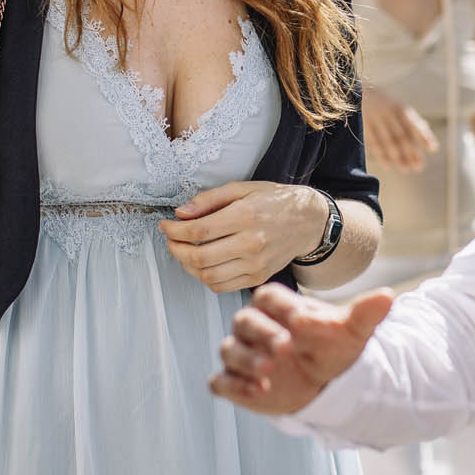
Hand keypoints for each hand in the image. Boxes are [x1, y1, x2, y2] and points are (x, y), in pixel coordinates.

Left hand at [160, 182, 325, 294]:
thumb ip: (209, 199)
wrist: (309, 222)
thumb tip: (181, 213)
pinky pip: (221, 286)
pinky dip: (204, 277)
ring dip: (187, 266)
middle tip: (170, 239)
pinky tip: (201, 264)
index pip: (198, 231)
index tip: (165, 225)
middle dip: (176, 249)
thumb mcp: (242, 188)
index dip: (174, 231)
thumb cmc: (275, 201)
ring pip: (208, 276)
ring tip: (183, 252)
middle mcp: (251, 244)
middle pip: (199, 257)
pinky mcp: (258, 277)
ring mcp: (256, 265)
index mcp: (246, 216)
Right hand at [209, 284, 393, 414]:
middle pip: (245, 322)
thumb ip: (364, 314)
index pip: (268, 297)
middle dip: (262, 334)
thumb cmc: (333, 347)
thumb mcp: (351, 332)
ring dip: (246, 360)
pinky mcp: (236, 382)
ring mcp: (242, 354)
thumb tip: (387, 297)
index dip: (281, 306)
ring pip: (229, 350)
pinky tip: (258, 392)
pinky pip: (221, 381)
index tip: (300, 318)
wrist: (325, 382)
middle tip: (285, 348)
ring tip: (269, 372)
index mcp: (277, 306)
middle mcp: (254, 327)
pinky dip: (234, 386)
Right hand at [361, 87, 435, 174]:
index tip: (433, 149)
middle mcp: (388, 112)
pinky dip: (381, 154)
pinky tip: (389, 165)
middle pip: (402, 135)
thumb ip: (412, 122)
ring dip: (398, 157)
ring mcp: (374, 118)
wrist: (353, 91)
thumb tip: (429, 142)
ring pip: (388, 141)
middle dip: (411, 152)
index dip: (424, 136)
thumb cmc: (381, 103)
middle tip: (418, 167)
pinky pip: (374, 142)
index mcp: (399, 107)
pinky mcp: (362, 124)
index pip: (414, 123)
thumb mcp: (396, 107)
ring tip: (406, 169)